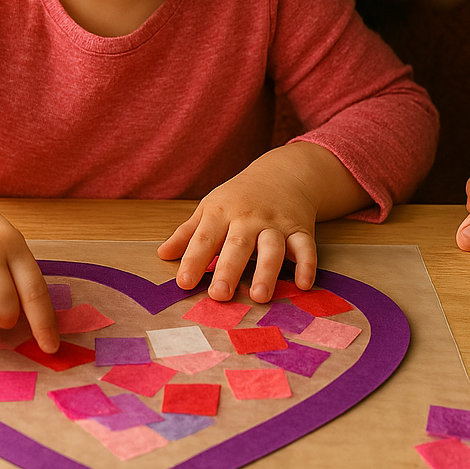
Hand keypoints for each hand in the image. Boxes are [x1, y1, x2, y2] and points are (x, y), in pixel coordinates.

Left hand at [157, 143, 366, 302]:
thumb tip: (162, 255)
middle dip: (228, 269)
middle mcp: (249, 217)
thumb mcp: (211, 207)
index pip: (204, 237)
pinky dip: (307, 264)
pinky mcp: (300, 229)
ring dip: (266, 271)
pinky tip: (304, 284)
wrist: (283, 172)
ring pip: (272, 247)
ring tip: (258, 296)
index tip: (184, 282)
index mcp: (221, 211)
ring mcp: (276, 223)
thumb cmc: (239, 196)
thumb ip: (188, 233)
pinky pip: (305, 247)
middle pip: (237, 244)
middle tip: (219, 295)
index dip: (193, 260)